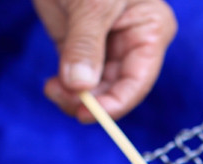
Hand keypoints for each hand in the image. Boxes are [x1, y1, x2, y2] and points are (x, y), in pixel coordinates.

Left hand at [34, 0, 176, 121]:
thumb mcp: (91, 4)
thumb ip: (85, 44)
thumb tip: (80, 87)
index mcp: (149, 32)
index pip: (138, 79)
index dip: (116, 103)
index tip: (88, 114)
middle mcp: (132, 44)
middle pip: (117, 89)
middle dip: (92, 100)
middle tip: (64, 100)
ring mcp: (106, 47)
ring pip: (96, 89)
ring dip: (75, 97)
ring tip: (54, 89)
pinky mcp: (81, 47)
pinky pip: (78, 79)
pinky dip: (65, 88)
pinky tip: (52, 86)